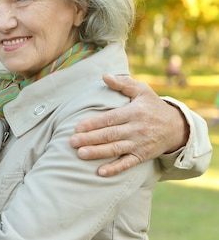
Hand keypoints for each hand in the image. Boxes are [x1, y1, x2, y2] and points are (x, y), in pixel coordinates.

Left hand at [70, 74, 188, 176]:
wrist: (177, 127)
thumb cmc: (153, 106)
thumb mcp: (142, 90)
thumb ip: (123, 83)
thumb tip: (104, 76)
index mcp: (134, 112)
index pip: (110, 119)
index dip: (93, 123)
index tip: (77, 127)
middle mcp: (136, 129)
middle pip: (110, 135)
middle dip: (90, 139)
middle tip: (72, 142)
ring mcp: (139, 144)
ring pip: (116, 149)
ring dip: (97, 152)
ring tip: (80, 154)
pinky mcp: (142, 156)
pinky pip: (128, 164)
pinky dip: (115, 169)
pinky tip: (101, 172)